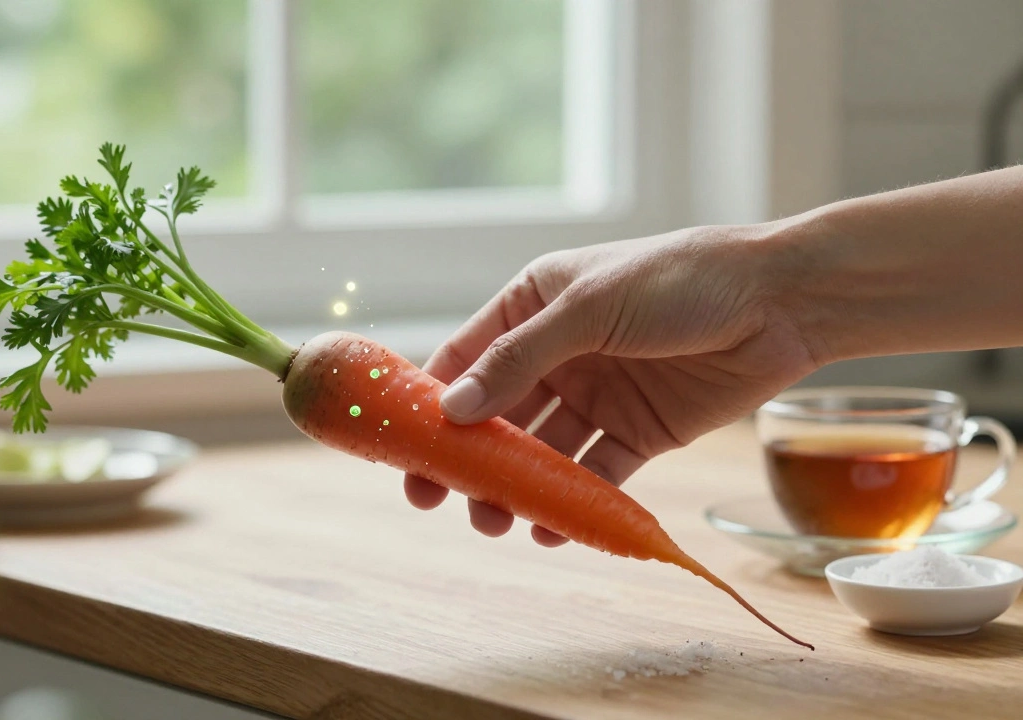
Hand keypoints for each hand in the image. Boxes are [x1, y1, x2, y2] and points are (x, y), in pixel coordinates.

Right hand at [404, 225, 819, 544]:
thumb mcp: (590, 307)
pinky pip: (595, 472)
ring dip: (516, 486)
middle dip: (469, 457)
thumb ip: (521, 358)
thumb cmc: (681, 279)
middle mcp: (559, 351)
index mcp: (535, 304)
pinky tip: (554, 527)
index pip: (467, 358)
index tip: (404, 447)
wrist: (782, 301)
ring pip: (541, 451)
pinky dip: (574, 501)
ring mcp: (598, 393)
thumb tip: (454, 410)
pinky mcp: (639, 431)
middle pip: (498, 413)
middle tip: (439, 500)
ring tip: (496, 522)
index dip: (431, 402)